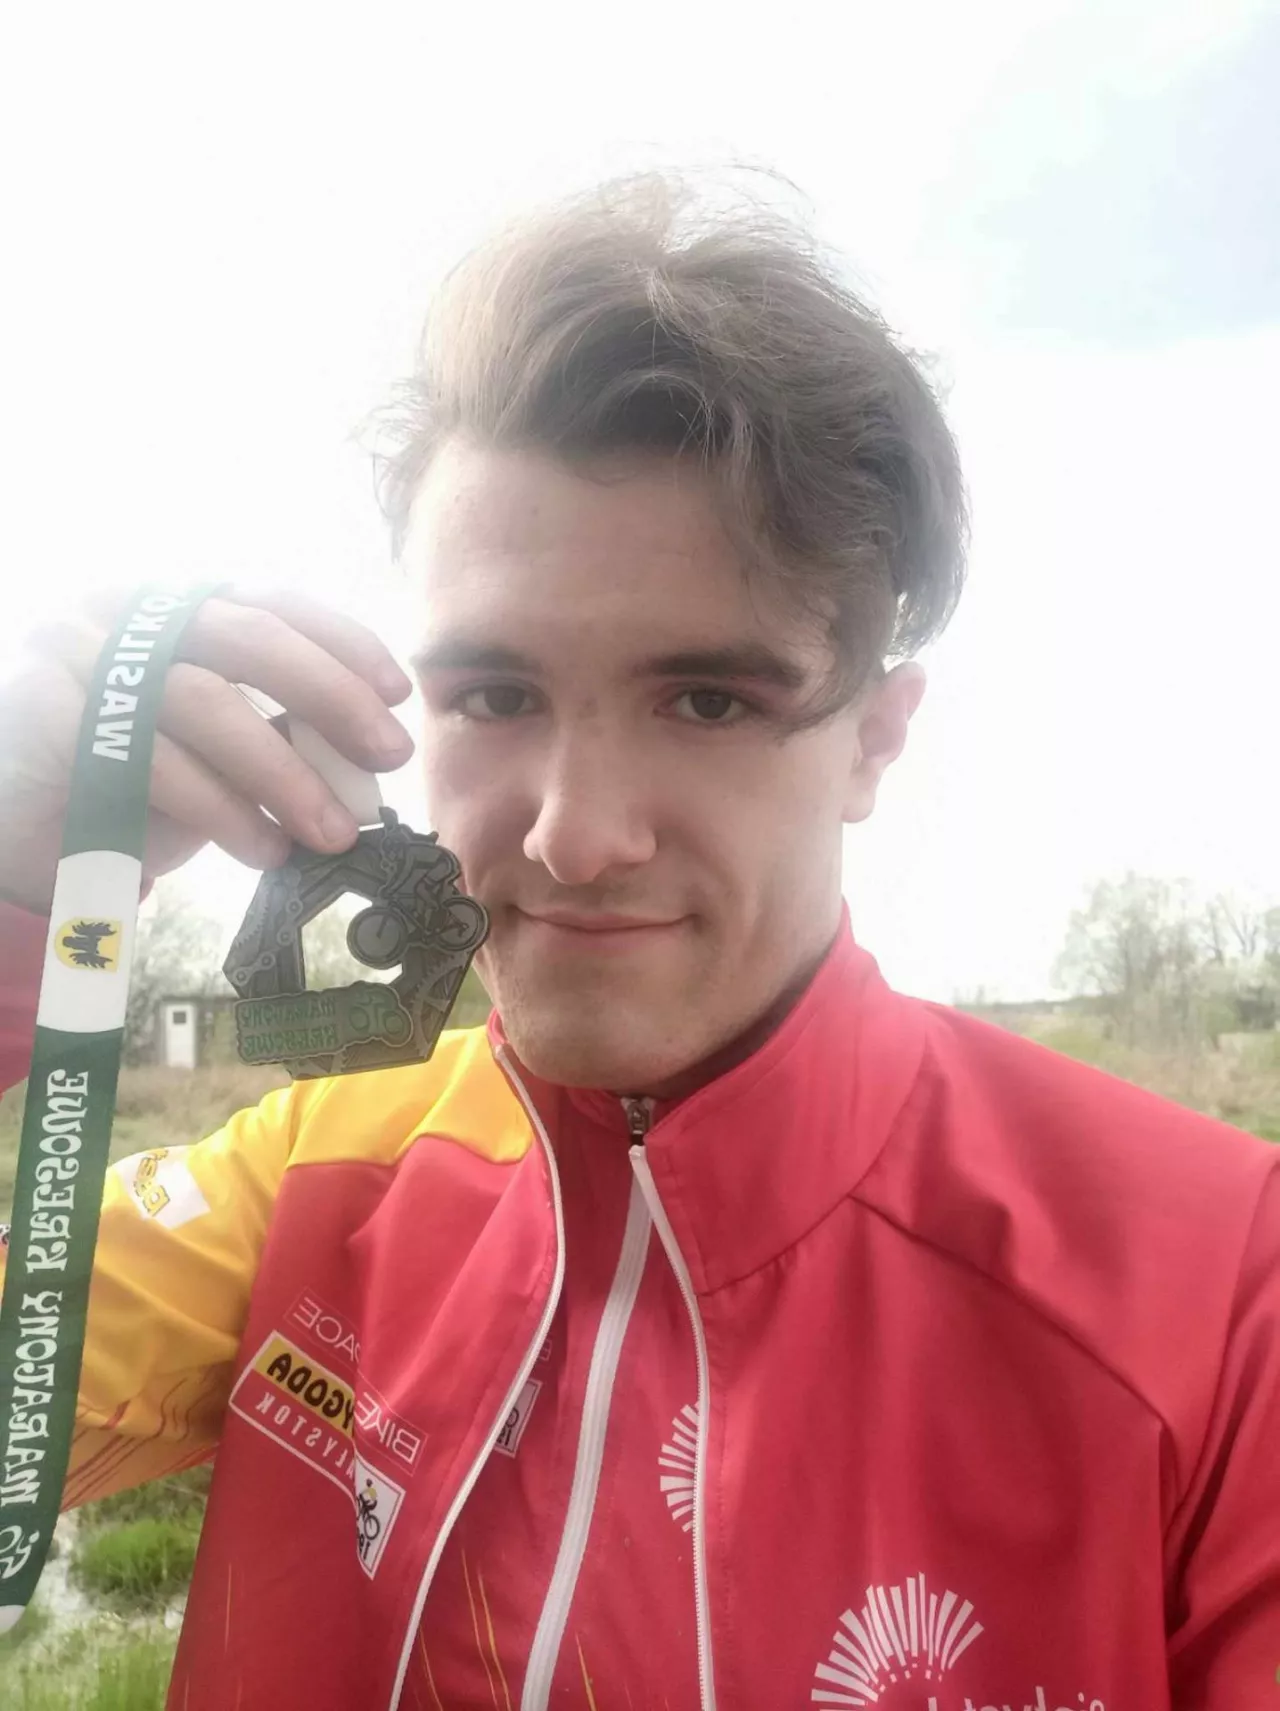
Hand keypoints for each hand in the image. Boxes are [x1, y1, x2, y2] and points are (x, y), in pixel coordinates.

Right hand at [0, 586, 415, 913]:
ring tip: (331, 833)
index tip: (397, 690)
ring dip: (282, 774)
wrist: (18, 832)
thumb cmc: (125, 787)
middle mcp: (120, 612)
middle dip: (330, 696)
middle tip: (389, 755)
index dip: (339, 639)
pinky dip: (220, 810)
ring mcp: (75, 653)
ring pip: (204, 703)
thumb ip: (274, 729)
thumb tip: (366, 745)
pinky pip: (150, 761)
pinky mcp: (42, 710)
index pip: (267, 600)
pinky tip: (263, 850)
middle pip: (246, 638)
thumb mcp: (213, 749)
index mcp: (169, 605)